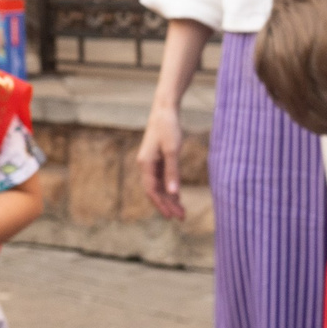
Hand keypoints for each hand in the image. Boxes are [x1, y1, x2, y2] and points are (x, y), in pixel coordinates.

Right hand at [137, 105, 185, 220]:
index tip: (172, 217)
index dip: (162, 205)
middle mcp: (144, 165)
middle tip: (181, 217)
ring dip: (168, 198)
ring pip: (158, 186)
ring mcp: (149, 162)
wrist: (164, 110)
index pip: (151, 190)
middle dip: (167, 205)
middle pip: (154, 191)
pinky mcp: (155, 159)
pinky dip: (169, 188)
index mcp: (145, 164)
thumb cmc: (168, 128)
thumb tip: (174, 193)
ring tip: (181, 211)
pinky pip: (160, 179)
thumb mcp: (172, 150)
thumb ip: (172, 172)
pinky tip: (177, 196)